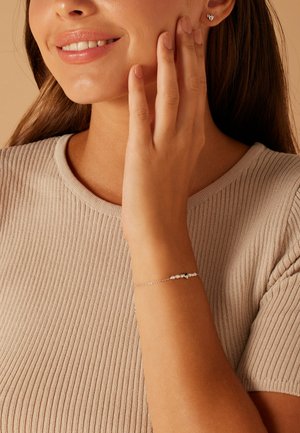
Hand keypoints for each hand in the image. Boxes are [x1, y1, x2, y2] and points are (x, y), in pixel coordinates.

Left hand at [122, 16, 205, 245]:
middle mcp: (185, 137)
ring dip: (169, 65)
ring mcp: (166, 145)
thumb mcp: (175, 159)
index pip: (199, 90)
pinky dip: (140, 94)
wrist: (159, 228)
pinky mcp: (143, 154)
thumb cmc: (165, 196)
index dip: (197, 60)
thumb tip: (163, 111)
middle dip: (188, 53)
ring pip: (172, 97)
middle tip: (185, 22)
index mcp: (193, 136)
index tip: (195, 35)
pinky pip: (142, 118)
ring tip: (165, 35)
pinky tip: (138, 71)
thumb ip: (173, 133)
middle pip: (191, 87)